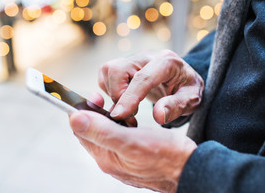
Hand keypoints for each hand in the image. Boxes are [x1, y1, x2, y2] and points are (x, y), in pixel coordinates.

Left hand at [69, 108, 196, 192]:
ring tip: (123, 111)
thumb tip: (74, 119)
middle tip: (107, 100)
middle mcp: (110, 160)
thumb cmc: (166, 156)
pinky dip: (122, 126)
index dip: (84, 111)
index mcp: (105, 157)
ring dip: (110, 119)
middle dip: (97, 114)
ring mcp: (121, 160)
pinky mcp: (132, 157)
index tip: (95, 96)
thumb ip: (101, 131)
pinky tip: (132, 122)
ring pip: (106, 133)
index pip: (82, 131)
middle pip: (93, 132)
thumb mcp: (130, 140)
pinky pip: (119, 138)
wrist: (190, 169)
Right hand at [99, 50, 203, 123]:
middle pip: (119, 69)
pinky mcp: (123, 64)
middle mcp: (147, 56)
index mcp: (167, 62)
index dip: (129, 97)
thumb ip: (176, 107)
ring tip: (129, 109)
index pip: (143, 78)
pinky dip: (109, 90)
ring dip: (112, 93)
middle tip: (131, 115)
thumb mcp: (191, 100)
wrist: (182, 79)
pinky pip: (106, 75)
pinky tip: (124, 100)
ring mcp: (133, 58)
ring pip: (108, 70)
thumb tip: (158, 115)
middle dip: (118, 95)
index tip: (119, 115)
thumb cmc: (187, 90)